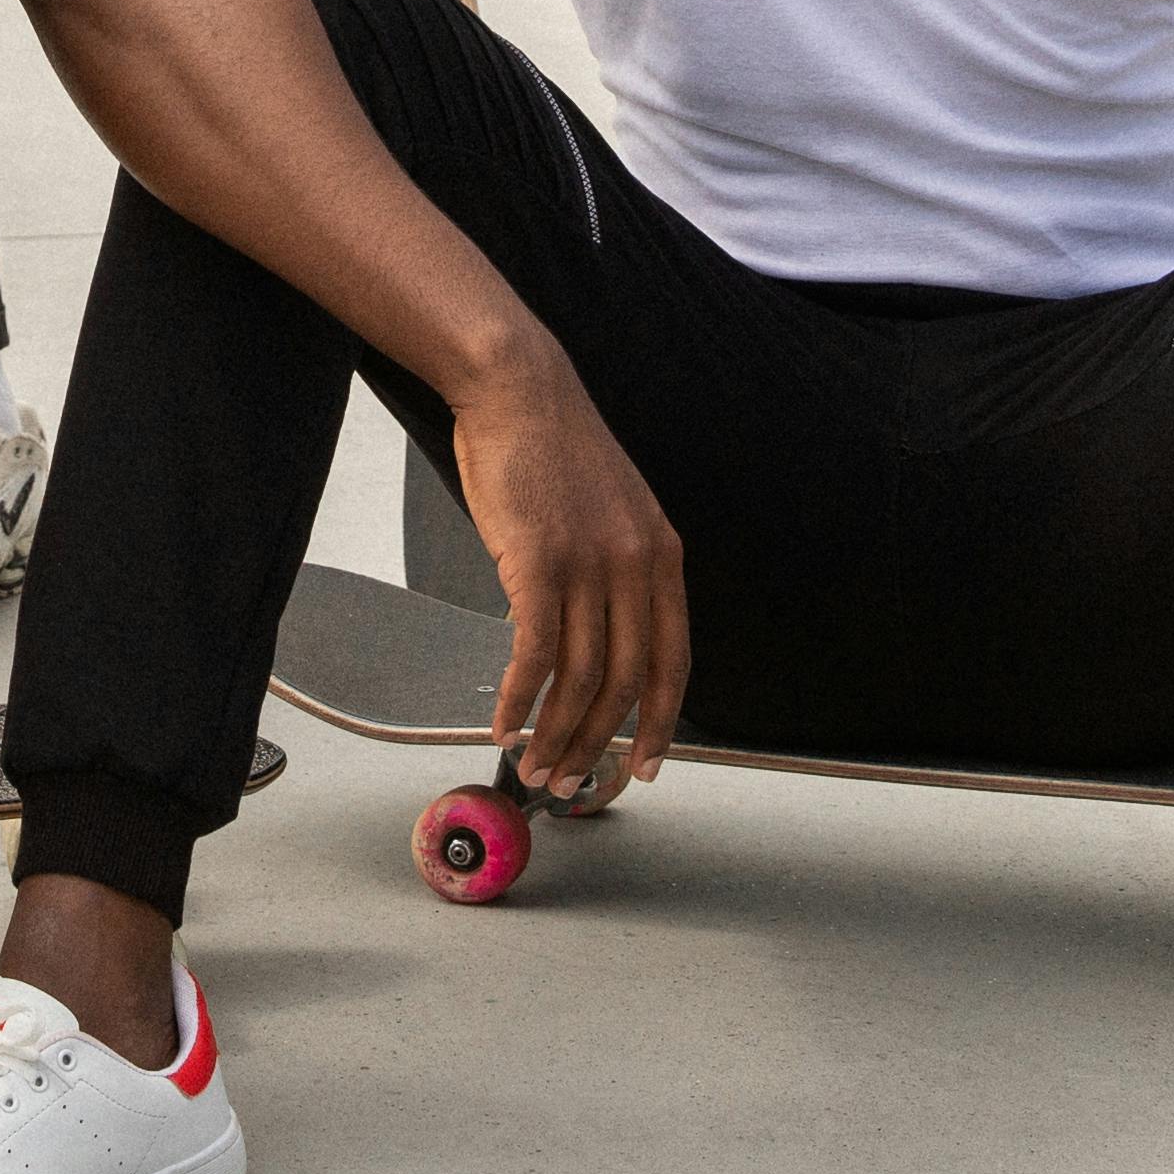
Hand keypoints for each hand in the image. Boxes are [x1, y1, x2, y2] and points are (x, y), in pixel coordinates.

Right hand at [446, 343, 681, 806]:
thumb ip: (617, 572)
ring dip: (554, 736)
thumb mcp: (613, 512)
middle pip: (622, 684)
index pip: (671, 663)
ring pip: (578, 679)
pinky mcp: (537, 562)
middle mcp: (635, 566)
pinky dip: (516, 701)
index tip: (641, 767)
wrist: (517, 389)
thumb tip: (597, 639)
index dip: (658, 724)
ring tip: (533, 768)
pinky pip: (532, 656)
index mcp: (663, 557)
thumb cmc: (552, 450)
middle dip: (595, 747)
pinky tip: (502, 726)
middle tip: (569, 784)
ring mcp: (588, 565)